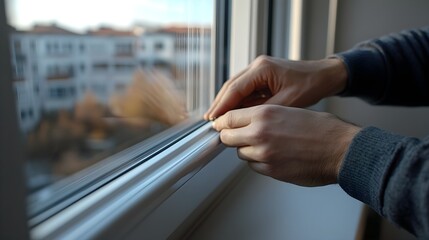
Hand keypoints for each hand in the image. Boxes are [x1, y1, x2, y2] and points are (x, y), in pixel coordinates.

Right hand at [204, 55, 346, 119]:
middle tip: (209, 121)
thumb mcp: (287, 103)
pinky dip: (237, 101)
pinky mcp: (262, 75)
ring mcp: (258, 69)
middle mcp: (257, 66)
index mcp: (262, 69)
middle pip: (230, 86)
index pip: (235, 89)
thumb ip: (263, 111)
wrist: (324, 75)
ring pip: (235, 87)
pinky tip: (232, 113)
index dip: (222, 106)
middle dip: (219, 104)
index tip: (213, 120)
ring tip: (217, 119)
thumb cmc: (310, 85)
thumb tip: (244, 122)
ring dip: (226, 103)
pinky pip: (244, 89)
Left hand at [212, 105, 359, 185]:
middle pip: (227, 137)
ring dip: (247, 149)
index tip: (221, 124)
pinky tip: (274, 156)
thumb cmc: (322, 128)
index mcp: (264, 114)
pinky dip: (258, 162)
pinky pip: (254, 166)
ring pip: (241, 153)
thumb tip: (246, 122)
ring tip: (266, 145)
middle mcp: (259, 134)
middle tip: (237, 136)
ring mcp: (264, 155)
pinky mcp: (271, 171)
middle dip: (230, 136)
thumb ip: (264, 117)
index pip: (228, 118)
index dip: (223, 122)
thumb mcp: (289, 110)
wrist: (341, 149)